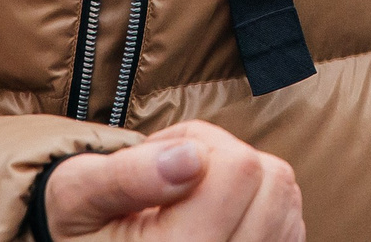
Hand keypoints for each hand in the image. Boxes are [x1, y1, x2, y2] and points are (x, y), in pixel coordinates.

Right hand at [39, 121, 302, 240]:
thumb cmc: (82, 225)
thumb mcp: (79, 195)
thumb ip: (128, 175)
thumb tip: (193, 156)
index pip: (240, 169)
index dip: (200, 143)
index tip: (158, 161)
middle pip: (271, 180)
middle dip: (225, 159)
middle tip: (174, 178)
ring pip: (287, 196)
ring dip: (245, 182)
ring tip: (190, 197)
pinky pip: (291, 221)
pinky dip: (261, 205)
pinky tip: (216, 216)